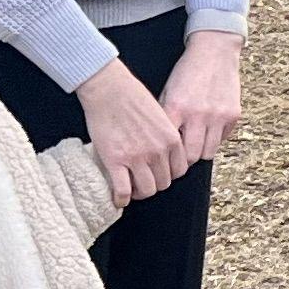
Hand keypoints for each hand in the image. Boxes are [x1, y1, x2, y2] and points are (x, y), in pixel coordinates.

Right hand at [80, 57, 184, 202]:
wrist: (109, 89)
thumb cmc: (133, 97)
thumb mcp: (161, 117)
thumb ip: (165, 136)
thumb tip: (163, 152)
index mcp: (172, 140)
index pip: (179, 171)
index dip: (168, 175)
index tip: (158, 174)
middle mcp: (158, 151)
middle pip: (163, 183)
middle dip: (154, 184)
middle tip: (141, 181)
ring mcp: (137, 157)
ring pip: (146, 190)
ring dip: (138, 193)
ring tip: (130, 188)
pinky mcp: (115, 160)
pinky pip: (123, 190)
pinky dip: (121, 199)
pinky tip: (117, 198)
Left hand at [162, 28, 244, 164]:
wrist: (214, 51)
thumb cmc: (186, 73)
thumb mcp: (168, 92)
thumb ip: (166, 118)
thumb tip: (161, 146)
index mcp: (176, 108)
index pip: (170, 148)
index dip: (167, 158)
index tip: (165, 160)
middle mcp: (198, 114)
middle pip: (191, 156)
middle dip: (185, 160)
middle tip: (180, 157)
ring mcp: (218, 115)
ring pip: (208, 152)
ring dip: (201, 150)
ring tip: (195, 144)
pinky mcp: (233, 115)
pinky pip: (222, 139)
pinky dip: (214, 138)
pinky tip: (208, 128)